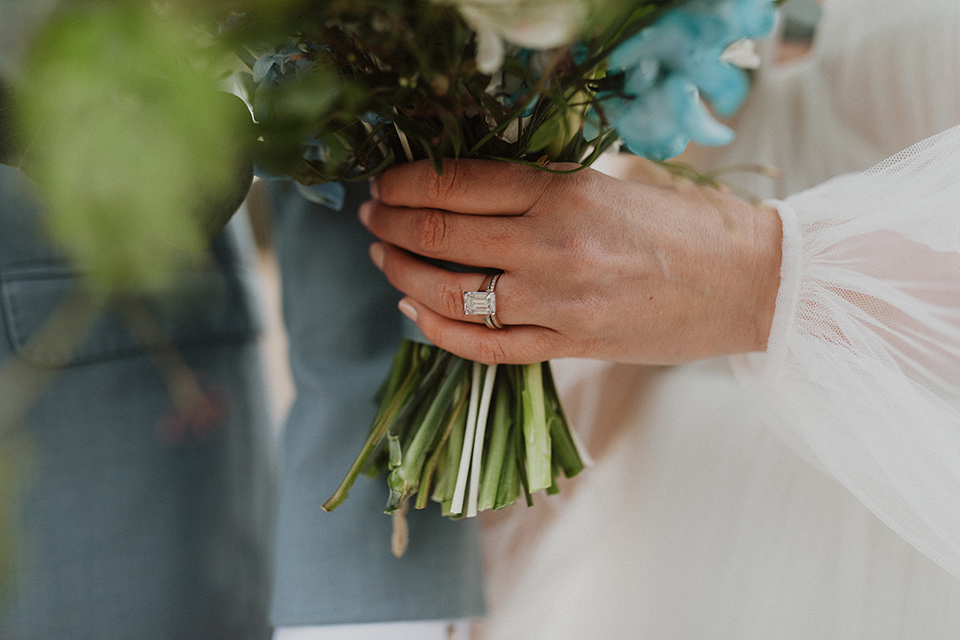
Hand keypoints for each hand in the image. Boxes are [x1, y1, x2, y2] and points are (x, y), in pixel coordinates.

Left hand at [359, 158, 781, 364]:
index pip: (457, 182)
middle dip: (390, 223)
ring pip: (451, 292)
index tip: (384, 182)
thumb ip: (541, 185)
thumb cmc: (683, 225)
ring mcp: (556, 304)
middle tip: (370, 216)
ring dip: (402, 273)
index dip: (406, 182)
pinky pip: (484, 346)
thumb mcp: (609, 183)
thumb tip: (465, 187)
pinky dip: (438, 330)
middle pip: (441, 234)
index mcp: (564, 192)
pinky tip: (414, 311)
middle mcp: (551, 246)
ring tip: (382, 258)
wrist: (746, 283)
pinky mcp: (567, 346)